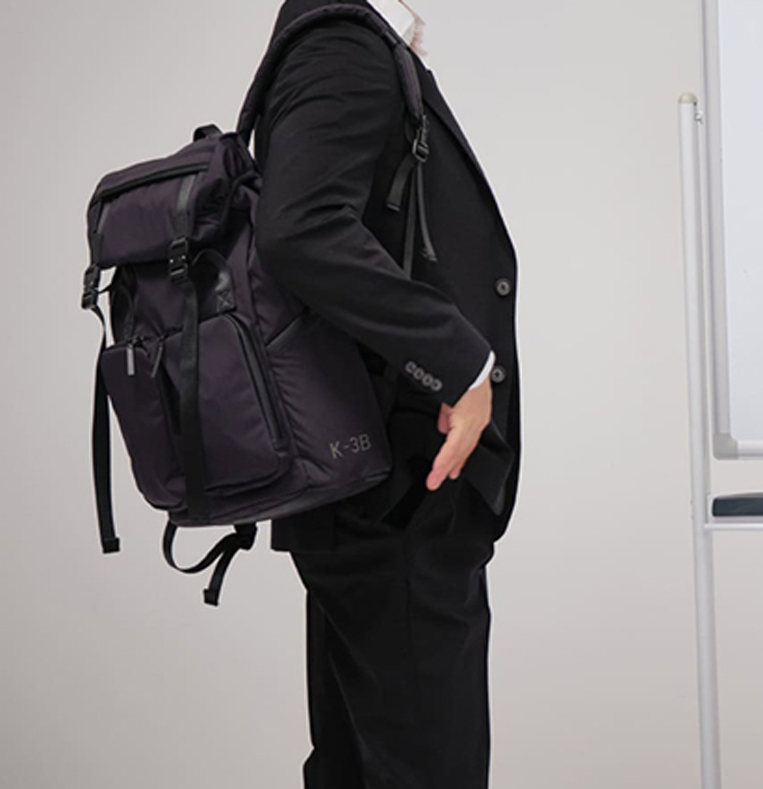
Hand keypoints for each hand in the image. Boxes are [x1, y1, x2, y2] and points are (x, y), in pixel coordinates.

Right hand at [426, 375, 491, 490]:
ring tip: (434, 480)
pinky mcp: (466, 421)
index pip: (467, 440)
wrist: (469, 362)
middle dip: (450, 466)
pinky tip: (438, 469)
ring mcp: (474, 421)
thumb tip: (445, 426)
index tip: (451, 468)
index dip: (458, 456)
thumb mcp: (454, 394)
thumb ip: (449, 413)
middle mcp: (478, 420)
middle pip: (464, 449)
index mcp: (477, 413)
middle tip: (439, 480)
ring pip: (458, 451)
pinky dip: (445, 458)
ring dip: (445, 467)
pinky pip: (453, 445)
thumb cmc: (464, 372)